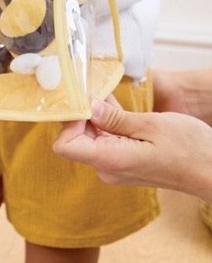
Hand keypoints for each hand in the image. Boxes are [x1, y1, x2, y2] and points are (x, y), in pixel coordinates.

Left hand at [54, 97, 211, 200]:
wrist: (210, 170)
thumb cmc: (190, 148)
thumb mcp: (153, 124)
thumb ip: (116, 118)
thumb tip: (88, 108)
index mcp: (110, 160)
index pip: (65, 145)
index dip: (70, 123)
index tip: (87, 104)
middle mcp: (106, 168)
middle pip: (77, 140)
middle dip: (84, 116)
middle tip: (96, 91)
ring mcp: (114, 168)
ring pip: (92, 139)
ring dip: (97, 118)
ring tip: (107, 95)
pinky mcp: (123, 164)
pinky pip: (107, 143)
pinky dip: (108, 126)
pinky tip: (116, 108)